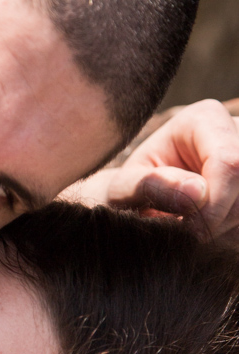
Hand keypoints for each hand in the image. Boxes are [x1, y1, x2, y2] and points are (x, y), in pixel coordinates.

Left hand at [95, 99, 238, 239]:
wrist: (139, 198)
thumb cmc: (130, 188)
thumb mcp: (125, 187)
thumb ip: (152, 186)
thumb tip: (196, 193)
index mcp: (204, 119)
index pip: (228, 161)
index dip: (216, 203)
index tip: (192, 230)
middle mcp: (234, 129)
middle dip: (222, 217)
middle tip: (190, 234)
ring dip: (229, 227)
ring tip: (195, 231)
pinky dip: (233, 231)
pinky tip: (211, 232)